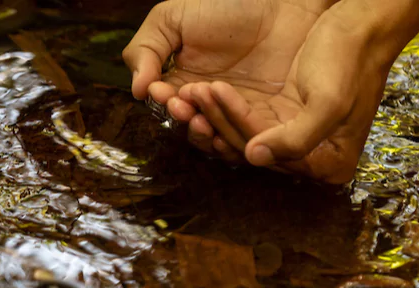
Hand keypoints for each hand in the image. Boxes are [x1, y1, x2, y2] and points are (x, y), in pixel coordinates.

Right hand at [121, 0, 335, 161]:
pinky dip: (237, 141)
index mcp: (187, 84)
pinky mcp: (274, 122)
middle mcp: (214, 106)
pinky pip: (254, 142)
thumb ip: (145, 50)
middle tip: (183, 107)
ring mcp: (244, 115)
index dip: (164, 104)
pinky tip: (225, 129)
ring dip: (206, 134)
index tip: (163, 92)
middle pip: (194, 129)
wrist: (282, 2)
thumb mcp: (171, 19)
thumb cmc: (227, 5)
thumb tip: (137, 91)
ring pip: (221, 141)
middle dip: (184, 122)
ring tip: (201, 117)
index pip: (171, 107)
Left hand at [172, 0, 418, 183]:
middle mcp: (311, 162)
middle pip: (252, 148)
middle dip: (217, 120)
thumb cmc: (349, 61)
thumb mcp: (330, 102)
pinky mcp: (282, 123)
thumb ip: (297, 139)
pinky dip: (224, 108)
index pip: (268, 152)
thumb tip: (255, 158)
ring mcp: (294, 143)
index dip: (235, 124)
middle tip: (190, 92)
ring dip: (215, 114)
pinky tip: (205, 90)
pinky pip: (246, 123)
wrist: (360, 28)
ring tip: (192, 90)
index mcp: (329, 165)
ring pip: (243, 136)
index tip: (212, 93)